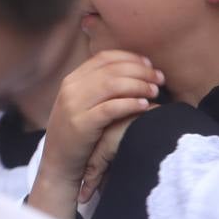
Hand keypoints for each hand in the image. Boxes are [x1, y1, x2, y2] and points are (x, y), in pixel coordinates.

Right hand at [29, 50, 161, 218]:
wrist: (58, 161)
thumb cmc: (78, 132)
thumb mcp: (81, 104)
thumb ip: (98, 87)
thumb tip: (133, 70)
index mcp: (71, 80)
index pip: (104, 57)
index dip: (130, 57)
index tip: (149, 64)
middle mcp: (70, 89)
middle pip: (112, 69)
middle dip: (141, 71)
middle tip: (160, 78)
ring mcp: (74, 106)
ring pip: (112, 85)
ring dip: (139, 85)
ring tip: (155, 92)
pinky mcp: (82, 124)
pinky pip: (111, 108)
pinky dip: (130, 104)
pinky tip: (144, 105)